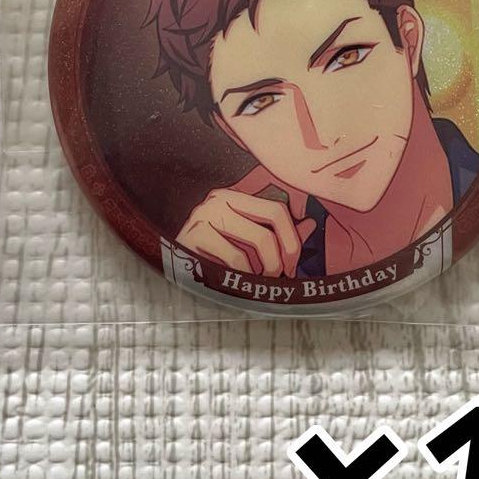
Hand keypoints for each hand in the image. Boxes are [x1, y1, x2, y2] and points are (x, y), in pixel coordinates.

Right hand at [176, 183, 316, 276]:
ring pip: (259, 240)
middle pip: (273, 219)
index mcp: (232, 197)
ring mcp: (204, 215)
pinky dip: (243, 276)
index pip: (276, 208)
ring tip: (257, 281)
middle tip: (280, 276)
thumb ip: (275, 233)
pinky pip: (236, 258)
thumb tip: (310, 224)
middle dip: (283, 254)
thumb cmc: (210, 258)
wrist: (168, 272)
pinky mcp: (194, 235)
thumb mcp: (243, 243)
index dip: (292, 237)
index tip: (293, 263)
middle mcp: (218, 200)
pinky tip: (235, 282)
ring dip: (266, 269)